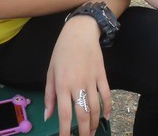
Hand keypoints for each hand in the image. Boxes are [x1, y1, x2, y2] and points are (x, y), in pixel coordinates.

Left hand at [44, 18, 111, 135]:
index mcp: (62, 84)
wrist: (80, 32)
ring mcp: (92, 80)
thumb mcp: (50, 72)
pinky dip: (108, 107)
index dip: (65, 129)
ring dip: (95, 123)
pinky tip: (106, 117)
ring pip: (96, 107)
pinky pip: (107, 95)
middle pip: (83, 114)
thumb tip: (48, 116)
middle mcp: (77, 85)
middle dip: (84, 131)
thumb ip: (49, 95)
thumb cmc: (61, 51)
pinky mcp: (102, 75)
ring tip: (92, 132)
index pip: (64, 113)